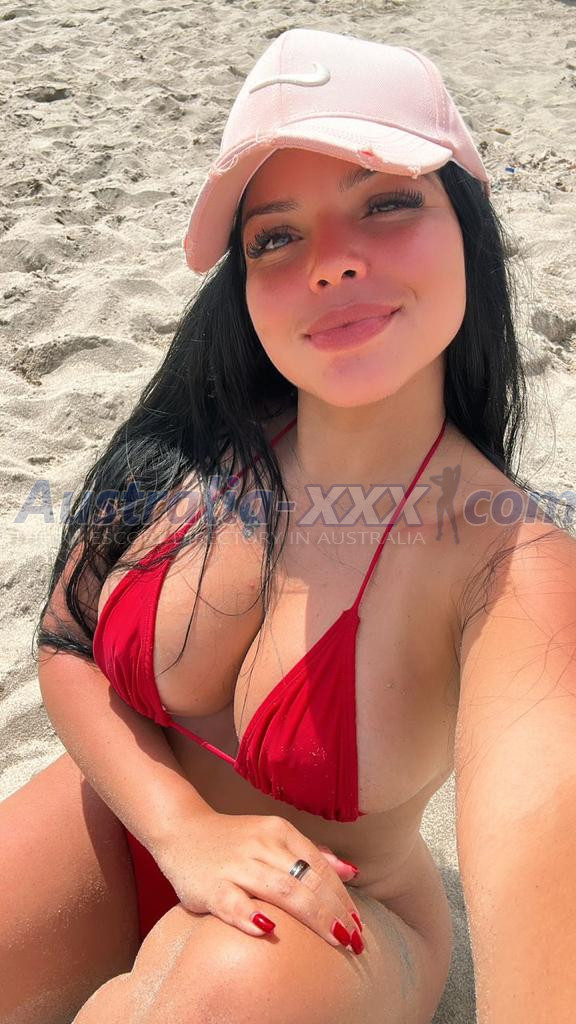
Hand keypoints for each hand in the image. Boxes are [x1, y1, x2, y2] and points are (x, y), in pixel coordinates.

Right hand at [153, 811, 362, 950]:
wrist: (180, 830)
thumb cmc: (232, 841)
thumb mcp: (272, 837)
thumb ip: (309, 853)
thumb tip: (349, 872)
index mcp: (279, 832)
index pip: (319, 867)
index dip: (342, 897)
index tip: (359, 925)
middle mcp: (261, 845)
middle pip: (306, 881)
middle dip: (335, 911)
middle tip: (355, 940)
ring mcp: (236, 865)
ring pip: (280, 890)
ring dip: (312, 916)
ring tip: (335, 938)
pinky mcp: (210, 885)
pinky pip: (232, 901)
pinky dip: (249, 915)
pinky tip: (268, 930)